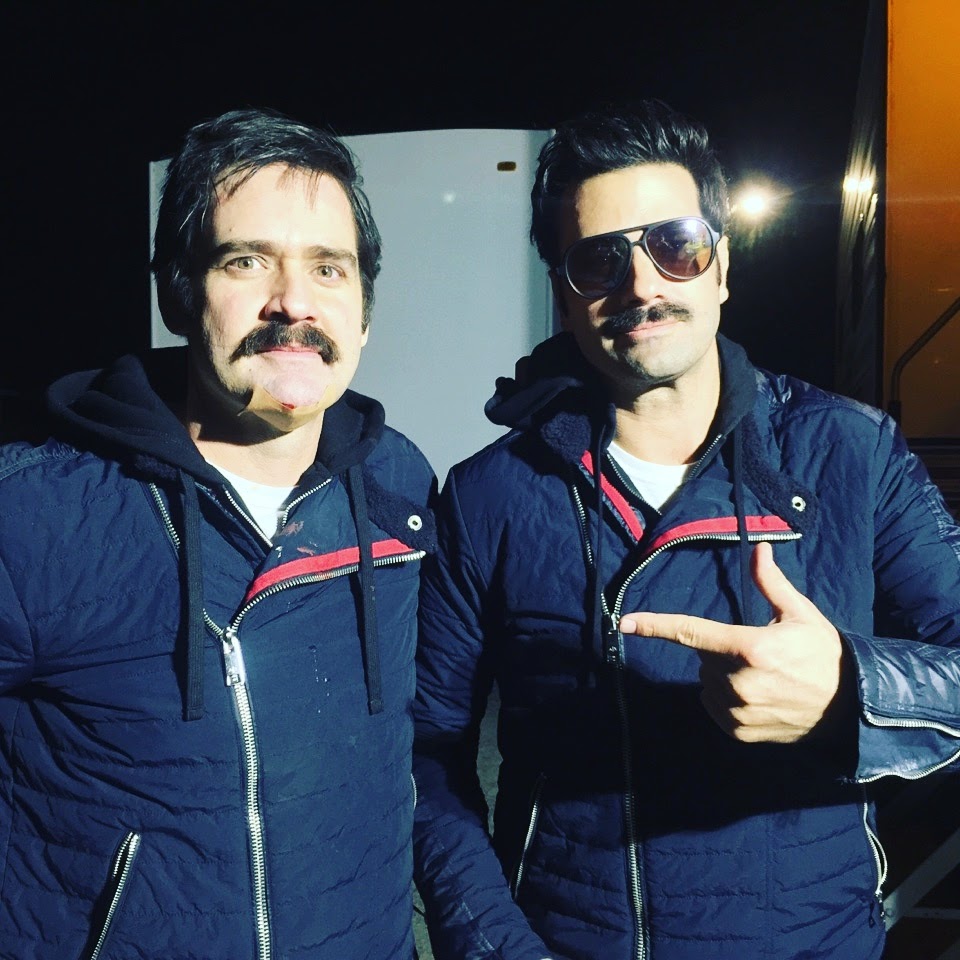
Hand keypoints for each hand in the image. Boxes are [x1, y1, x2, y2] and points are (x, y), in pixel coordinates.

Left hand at [618, 541, 845, 742]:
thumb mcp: (800, 614)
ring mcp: (737, 711)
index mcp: (750, 647)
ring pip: (707, 682)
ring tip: (761, 676)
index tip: (625, 622)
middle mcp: (739, 682)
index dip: (655, 626)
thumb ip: (771, 583)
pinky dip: (724, 698)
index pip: (691, 632)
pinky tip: (755, 694)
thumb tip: (759, 549)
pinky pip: (712, 706)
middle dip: (721, 650)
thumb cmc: (823, 654)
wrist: (849, 707)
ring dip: (722, 675)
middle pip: (704, 657)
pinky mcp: (739, 731)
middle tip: (759, 652)